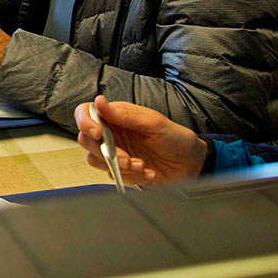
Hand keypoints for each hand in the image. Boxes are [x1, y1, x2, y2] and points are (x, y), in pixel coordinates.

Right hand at [73, 95, 208, 185]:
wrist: (191, 163)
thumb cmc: (176, 138)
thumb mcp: (153, 122)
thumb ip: (124, 114)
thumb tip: (100, 102)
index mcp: (117, 116)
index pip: (86, 113)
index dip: (85, 123)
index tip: (98, 133)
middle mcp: (113, 134)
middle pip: (86, 140)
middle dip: (104, 151)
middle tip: (126, 157)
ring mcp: (116, 152)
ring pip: (96, 160)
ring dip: (118, 165)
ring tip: (140, 164)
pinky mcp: (122, 170)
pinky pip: (114, 175)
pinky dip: (132, 176)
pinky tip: (148, 171)